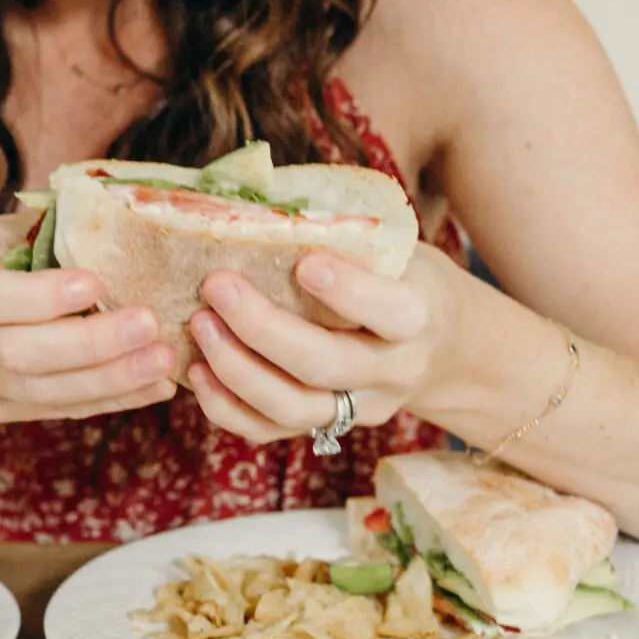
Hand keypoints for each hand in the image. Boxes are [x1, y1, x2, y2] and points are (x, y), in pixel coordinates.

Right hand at [0, 213, 178, 422]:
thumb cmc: (5, 254)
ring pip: (43, 392)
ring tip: (162, 361)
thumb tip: (133, 221)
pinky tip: (157, 386)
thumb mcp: (18, 229)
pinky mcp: (0, 408)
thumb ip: (60, 231)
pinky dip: (114, 399)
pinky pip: (61, 410)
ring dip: (110, 378)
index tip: (94, 284)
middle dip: (90, 343)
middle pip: (18, 354)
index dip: (39, 296)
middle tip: (149, 324)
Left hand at [185, 247, 458, 443]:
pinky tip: (196, 370)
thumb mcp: (395, 251)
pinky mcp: (325, 428)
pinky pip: (270, 431)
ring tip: (199, 324)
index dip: (349, 292)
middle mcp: (392, 371)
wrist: (442, 349)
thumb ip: (347, 239)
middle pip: (327, 365)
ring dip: (237, 369)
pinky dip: (226, 407)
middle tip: (217, 286)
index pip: (391, 312)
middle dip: (264, 328)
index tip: (305, 264)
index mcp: (419, 316)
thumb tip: (262, 206)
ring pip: (295, 408)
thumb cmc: (401, 280)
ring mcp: (359, 409)